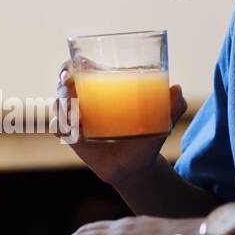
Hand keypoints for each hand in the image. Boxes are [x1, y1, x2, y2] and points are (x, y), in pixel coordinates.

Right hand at [54, 60, 186, 185]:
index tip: (72, 70)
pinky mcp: (71, 137)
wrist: (135, 167)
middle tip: (74, 93)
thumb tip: (176, 89)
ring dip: (63, 108)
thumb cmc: (145, 138)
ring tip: (78, 118)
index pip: (76, 69)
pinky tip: (78, 134)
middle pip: (62, 85)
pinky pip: (58, 128)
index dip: (68, 66)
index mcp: (99, 88)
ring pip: (58, 105)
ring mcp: (74, 119)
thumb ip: (172, 107)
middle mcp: (82, 100)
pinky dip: (62, 128)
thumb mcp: (161, 123)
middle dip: (63, 85)